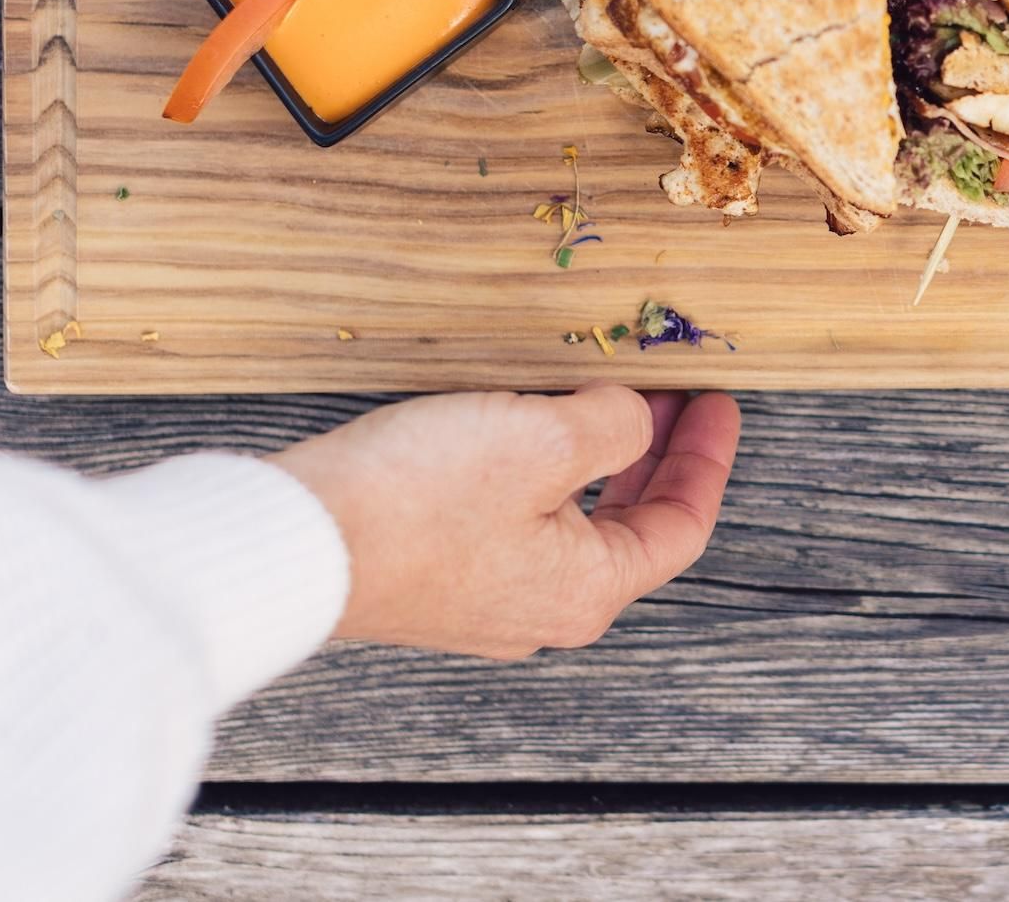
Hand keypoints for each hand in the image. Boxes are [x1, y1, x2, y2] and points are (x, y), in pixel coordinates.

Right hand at [270, 384, 739, 657]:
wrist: (292, 540)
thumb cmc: (417, 498)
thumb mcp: (543, 437)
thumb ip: (614, 425)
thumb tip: (632, 419)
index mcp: (587, 588)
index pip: (680, 527)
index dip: (707, 457)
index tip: (716, 401)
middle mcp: (542, 608)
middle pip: (628, 529)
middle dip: (657, 458)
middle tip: (672, 399)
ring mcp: (485, 598)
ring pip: (570, 522)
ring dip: (597, 461)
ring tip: (604, 402)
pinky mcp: (436, 577)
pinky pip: (516, 522)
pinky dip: (543, 473)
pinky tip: (524, 431)